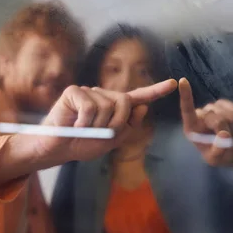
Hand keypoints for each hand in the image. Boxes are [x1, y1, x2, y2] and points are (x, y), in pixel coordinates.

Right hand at [37, 79, 177, 161]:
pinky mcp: (74, 92)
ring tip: (83, 130)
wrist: (58, 149)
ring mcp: (89, 91)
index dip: (156, 90)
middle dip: (115, 124)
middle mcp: (104, 95)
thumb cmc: (82, 144)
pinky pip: (90, 107)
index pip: (139, 97)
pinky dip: (84, 123)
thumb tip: (143, 106)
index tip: (174, 83)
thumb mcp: (111, 141)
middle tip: (98, 134)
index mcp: (115, 107)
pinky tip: (76, 126)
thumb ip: (128, 126)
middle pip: (124, 103)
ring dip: (96, 126)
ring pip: (106, 107)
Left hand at [179, 78, 232, 165]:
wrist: (231, 150)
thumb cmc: (218, 155)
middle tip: (227, 140)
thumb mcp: (216, 159)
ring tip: (230, 135)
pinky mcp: (224, 105)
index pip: (187, 109)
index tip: (182, 81)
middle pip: (215, 117)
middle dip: (224, 129)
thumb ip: (218, 149)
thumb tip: (224, 134)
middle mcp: (200, 115)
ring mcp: (212, 109)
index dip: (186, 95)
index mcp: (191, 127)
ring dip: (232, 127)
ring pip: (228, 114)